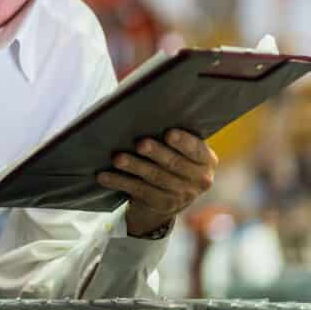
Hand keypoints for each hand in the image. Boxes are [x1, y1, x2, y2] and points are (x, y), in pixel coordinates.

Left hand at [96, 129, 217, 236]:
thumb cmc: (168, 161)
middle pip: (174, 164)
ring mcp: (181, 195)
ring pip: (154, 177)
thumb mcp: (178, 151)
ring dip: (134, 166)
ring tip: (118, 158)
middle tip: (140, 144)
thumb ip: (170, 133)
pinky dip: (119, 182)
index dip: (183, 142)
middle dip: (156, 152)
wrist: (163, 203)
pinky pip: (138, 191)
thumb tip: (140, 103)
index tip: (169, 134)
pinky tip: (104, 176)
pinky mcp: (162, 205)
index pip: (197, 149)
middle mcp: (199, 180)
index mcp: (206, 161)